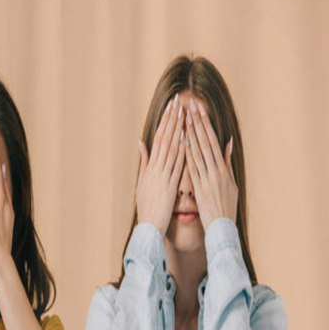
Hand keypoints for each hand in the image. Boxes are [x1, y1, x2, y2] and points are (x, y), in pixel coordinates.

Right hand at [136, 92, 185, 235]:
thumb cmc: (146, 207)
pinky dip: (182, 151)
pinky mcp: (170, 186)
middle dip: (172, 120)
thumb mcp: (142, 182)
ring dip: (178, 130)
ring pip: (171, 149)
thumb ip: (143, 161)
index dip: (165, 122)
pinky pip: (177, 166)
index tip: (171, 107)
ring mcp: (163, 177)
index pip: (158, 139)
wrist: (148, 227)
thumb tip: (141, 142)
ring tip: (183, 114)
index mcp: (150, 168)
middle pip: (165, 140)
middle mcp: (156, 169)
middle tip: (178, 102)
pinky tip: (187, 138)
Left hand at [184, 96, 237, 231]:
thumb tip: (228, 143)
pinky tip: (182, 141)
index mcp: (223, 170)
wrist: (223, 228)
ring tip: (184, 118)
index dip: (206, 126)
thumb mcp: (232, 184)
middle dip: (197, 124)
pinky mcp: (200, 189)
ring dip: (191, 134)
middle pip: (205, 143)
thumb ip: (227, 162)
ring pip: (198, 153)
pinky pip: (193, 168)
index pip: (213, 142)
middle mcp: (216, 172)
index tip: (199, 111)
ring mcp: (208, 180)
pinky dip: (188, 154)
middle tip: (190, 106)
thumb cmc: (226, 208)